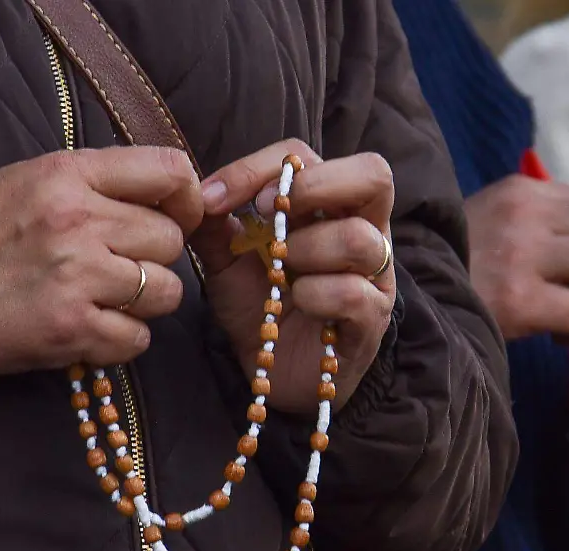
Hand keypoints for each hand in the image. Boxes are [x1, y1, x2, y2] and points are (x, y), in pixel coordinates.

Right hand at [0, 147, 201, 375]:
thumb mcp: (26, 181)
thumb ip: (93, 182)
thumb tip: (164, 196)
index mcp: (67, 174)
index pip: (168, 171)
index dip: (187, 198)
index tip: (178, 216)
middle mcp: (78, 221)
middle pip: (171, 239)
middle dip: (154, 257)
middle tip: (118, 268)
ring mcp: (76, 276)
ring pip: (165, 291)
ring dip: (144, 302)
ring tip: (104, 300)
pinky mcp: (70, 330)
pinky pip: (138, 338)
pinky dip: (121, 340)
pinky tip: (89, 329)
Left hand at [199, 139, 395, 413]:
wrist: (273, 376)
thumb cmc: (260, 310)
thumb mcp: (227, 262)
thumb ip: (215, 225)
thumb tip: (193, 190)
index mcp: (327, 205)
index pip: (306, 156)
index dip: (259, 165)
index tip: (213, 197)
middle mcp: (363, 229)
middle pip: (373, 174)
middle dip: (313, 185)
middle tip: (268, 211)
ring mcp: (375, 275)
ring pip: (359, 238)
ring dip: (306, 250)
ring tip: (281, 273)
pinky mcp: (373, 319)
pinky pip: (353, 292)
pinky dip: (315, 295)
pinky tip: (298, 304)